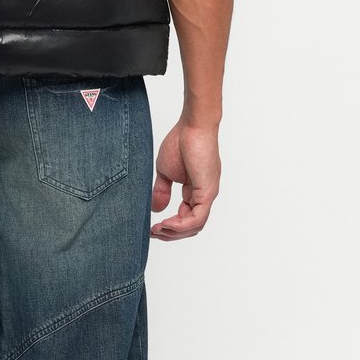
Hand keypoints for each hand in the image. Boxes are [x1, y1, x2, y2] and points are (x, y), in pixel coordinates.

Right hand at [150, 118, 220, 239]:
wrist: (192, 126)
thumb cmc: (180, 141)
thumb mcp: (165, 171)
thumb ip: (162, 191)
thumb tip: (156, 209)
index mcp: (195, 190)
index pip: (185, 217)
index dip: (169, 226)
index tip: (151, 228)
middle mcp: (204, 195)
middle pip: (191, 226)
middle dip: (171, 233)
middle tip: (153, 234)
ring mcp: (207, 195)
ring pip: (194, 226)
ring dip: (175, 232)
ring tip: (158, 230)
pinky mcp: (208, 192)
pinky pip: (197, 218)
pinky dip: (181, 225)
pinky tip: (166, 223)